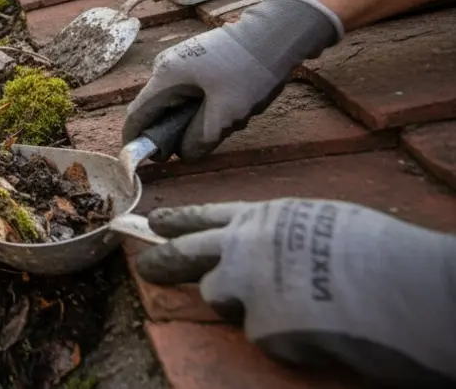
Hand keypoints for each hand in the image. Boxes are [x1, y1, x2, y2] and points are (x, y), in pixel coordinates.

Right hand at [121, 0, 342, 159]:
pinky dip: (206, 104)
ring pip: (179, 102)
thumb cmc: (248, 71)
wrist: (275, 34)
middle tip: (208, 139)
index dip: (137, 140)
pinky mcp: (196, 59)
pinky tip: (233, 103)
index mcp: (165, 77)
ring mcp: (180, 60)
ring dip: (198, 117)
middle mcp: (165, 66)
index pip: (137, 114)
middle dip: (178, 130)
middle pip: (159, 109)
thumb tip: (184, 154)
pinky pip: (191, 91)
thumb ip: (200, 138)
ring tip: (231, 117)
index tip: (153, 159)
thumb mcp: (226, 113)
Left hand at [133, 199, 455, 387]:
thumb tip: (272, 252)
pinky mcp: (260, 327)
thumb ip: (283, 235)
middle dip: (162, 263)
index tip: (154, 223)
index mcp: (263, 215)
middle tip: (149, 269)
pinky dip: (290, 339)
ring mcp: (246, 285)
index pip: (205, 215)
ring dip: (247, 307)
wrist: (406, 285)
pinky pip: (265, 337)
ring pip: (220, 299)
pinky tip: (323, 330)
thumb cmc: (381, 253)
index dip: (177, 221)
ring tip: (298, 306)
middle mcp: (243, 245)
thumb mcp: (322, 221)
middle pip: (184, 255)